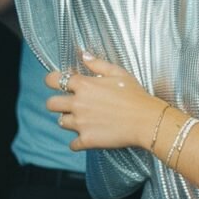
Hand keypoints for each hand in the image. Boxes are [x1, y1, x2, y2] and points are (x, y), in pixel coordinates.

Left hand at [46, 53, 166, 151]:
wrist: (147, 120)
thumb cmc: (135, 95)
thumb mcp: (118, 73)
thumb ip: (97, 63)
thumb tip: (83, 54)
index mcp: (84, 85)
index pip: (53, 80)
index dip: (52, 80)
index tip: (57, 83)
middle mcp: (78, 104)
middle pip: (51, 104)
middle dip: (57, 103)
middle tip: (69, 104)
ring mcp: (81, 123)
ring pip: (61, 123)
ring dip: (69, 121)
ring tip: (83, 119)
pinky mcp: (87, 140)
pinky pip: (72, 144)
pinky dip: (79, 141)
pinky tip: (89, 135)